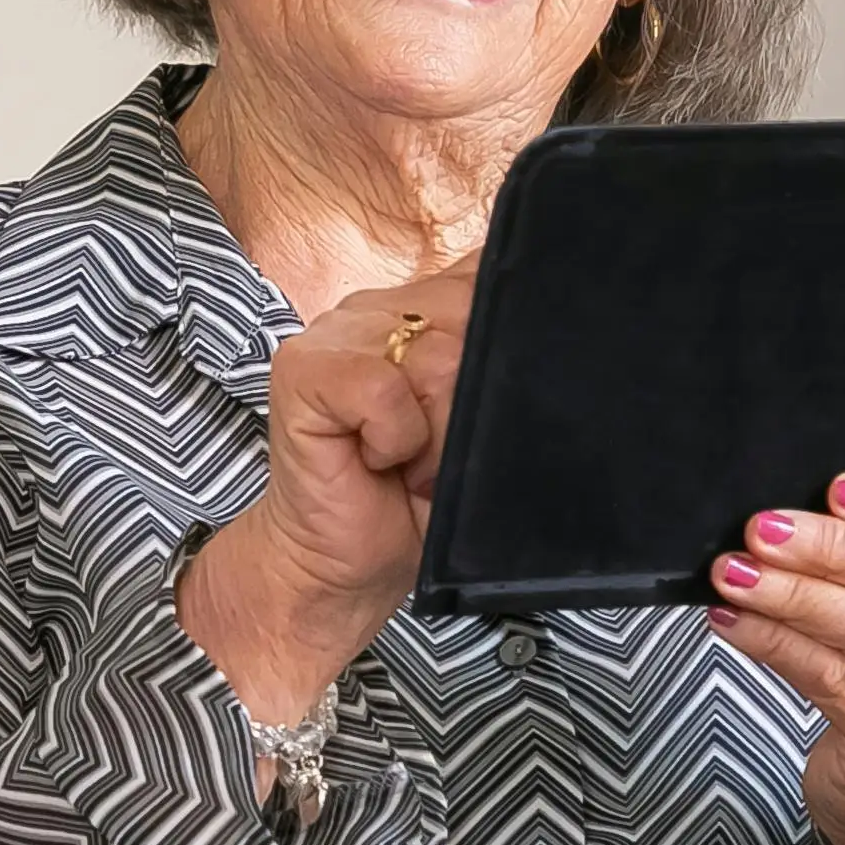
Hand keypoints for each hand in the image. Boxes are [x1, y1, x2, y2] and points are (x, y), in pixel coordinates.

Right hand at [176, 257, 479, 722]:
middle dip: (473, 404)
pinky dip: (394, 438)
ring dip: (437, 433)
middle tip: (443, 454)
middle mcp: (383, 305)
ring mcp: (336, 329)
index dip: (510, 338)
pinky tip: (377, 459)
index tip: (487, 407)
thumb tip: (544, 334)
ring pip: (435, 356)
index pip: (494, 278)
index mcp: (430, 308)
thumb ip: (503, 370)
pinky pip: (382, 387)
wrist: (345, 566)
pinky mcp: (300, 366)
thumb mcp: (482, 429)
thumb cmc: (418, 502)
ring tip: (413, 461)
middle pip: (473, 319)